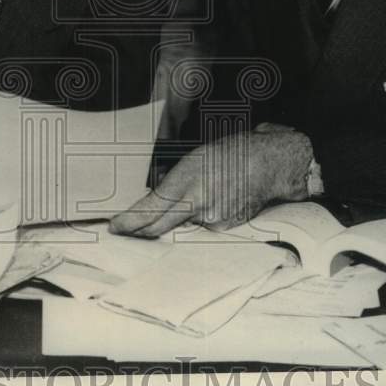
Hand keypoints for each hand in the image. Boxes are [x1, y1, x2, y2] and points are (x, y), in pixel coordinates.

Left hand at [110, 122, 313, 236]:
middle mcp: (198, 204)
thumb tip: (156, 198)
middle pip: (159, 228)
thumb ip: (174, 182)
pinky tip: (211, 202)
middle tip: (124, 232)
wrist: (270, 164)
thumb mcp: (195, 159)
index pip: (150, 210)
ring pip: (182, 227)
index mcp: (187, 180)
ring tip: (192, 198)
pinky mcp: (225, 229)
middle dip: (139, 231)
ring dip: (176, 220)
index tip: (115, 227)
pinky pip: (202, 227)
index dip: (129, 222)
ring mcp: (212, 220)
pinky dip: (199, 219)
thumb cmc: (232, 153)